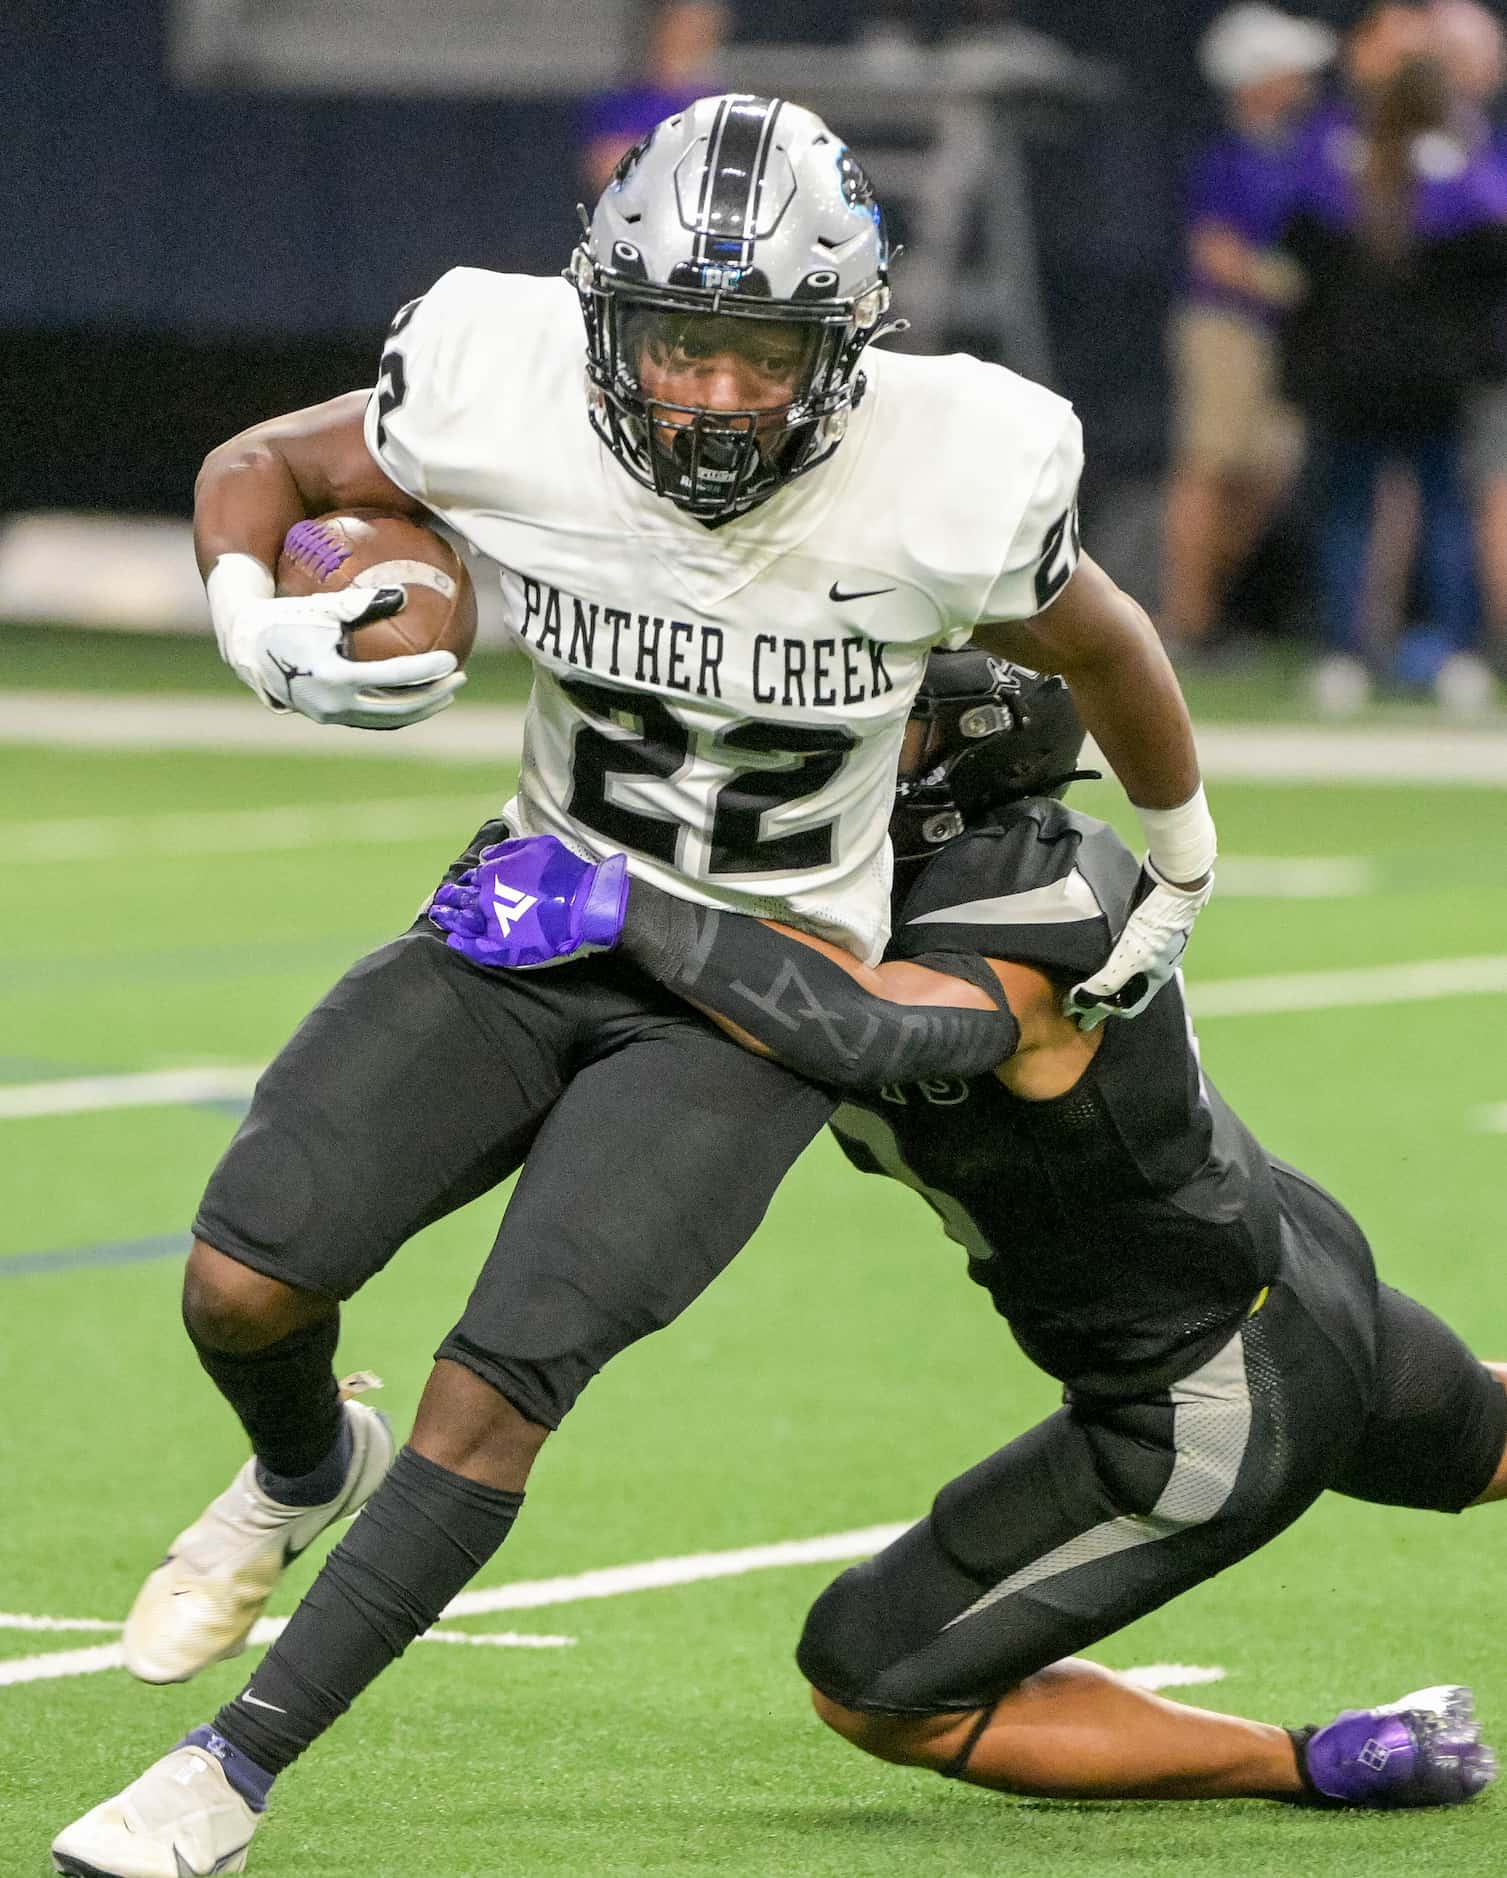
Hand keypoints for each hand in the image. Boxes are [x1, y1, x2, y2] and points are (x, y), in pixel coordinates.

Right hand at [210, 559, 463, 727]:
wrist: (248, 648)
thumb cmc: (286, 617)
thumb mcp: (322, 606)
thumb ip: (362, 602)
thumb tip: (403, 594)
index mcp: (334, 677)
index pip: (394, 678)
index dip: (426, 670)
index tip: (453, 659)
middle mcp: (333, 703)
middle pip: (398, 708)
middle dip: (433, 696)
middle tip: (460, 679)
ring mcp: (331, 715)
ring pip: (387, 720)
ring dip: (419, 708)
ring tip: (446, 693)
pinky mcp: (329, 718)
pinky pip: (372, 718)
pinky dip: (397, 710)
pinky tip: (418, 696)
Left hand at [428, 835, 628, 969]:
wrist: (583, 904)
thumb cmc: (562, 872)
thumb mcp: (536, 846)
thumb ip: (507, 849)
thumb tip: (485, 856)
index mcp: (493, 874)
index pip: (473, 878)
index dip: (466, 881)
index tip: (462, 883)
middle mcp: (486, 899)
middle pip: (461, 899)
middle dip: (450, 898)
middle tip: (442, 900)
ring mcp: (492, 925)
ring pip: (462, 923)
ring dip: (448, 919)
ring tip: (439, 917)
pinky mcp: (502, 948)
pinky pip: (477, 948)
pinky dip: (463, 945)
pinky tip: (453, 942)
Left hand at [1063, 863, 1212, 1029]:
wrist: (1175, 883)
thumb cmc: (1157, 923)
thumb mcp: (1131, 957)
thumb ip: (1108, 981)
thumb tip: (1081, 1002)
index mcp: (1155, 977)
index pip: (1128, 1007)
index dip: (1104, 1013)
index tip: (1079, 1015)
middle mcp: (1153, 965)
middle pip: (1124, 990)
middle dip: (1100, 999)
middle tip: (1074, 1002)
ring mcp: (1149, 945)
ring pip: (1122, 969)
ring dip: (1102, 978)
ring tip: (1079, 979)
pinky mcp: (1142, 926)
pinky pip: (1121, 948)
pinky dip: (1106, 956)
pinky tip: (1093, 950)